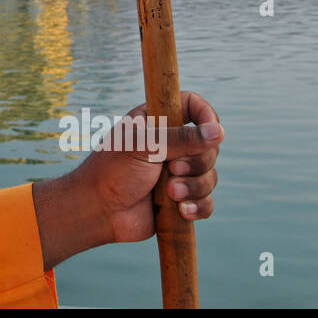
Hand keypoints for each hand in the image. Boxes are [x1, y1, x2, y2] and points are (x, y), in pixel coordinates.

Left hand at [79, 91, 223, 243]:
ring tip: (170, 193)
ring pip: (209, 175)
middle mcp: (170, 144)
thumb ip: (182, 138)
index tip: (214, 131)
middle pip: (209, 146)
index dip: (207, 116)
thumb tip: (219, 132)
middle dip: (197, 162)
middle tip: (172, 168)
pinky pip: (206, 201)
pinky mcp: (180, 199)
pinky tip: (181, 211)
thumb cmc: (113, 170)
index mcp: (157, 121)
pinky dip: (198, 207)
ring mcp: (176, 173)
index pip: (193, 106)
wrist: (98, 210)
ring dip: (194, 186)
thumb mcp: (146, 146)